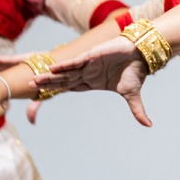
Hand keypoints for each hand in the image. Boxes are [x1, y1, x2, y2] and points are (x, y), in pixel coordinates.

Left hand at [33, 37, 153, 126]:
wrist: (142, 54)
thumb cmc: (136, 71)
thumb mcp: (132, 94)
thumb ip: (136, 110)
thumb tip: (149, 125)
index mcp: (93, 82)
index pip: (71, 88)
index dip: (57, 91)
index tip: (42, 95)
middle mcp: (87, 73)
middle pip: (63, 81)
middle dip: (47, 84)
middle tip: (30, 86)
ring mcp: (88, 64)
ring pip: (65, 72)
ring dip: (50, 76)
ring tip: (34, 79)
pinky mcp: (92, 56)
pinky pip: (76, 63)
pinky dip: (64, 66)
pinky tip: (52, 69)